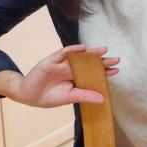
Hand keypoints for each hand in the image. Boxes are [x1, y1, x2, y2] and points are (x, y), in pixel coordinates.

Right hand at [0, 44, 119, 107]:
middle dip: (102, 61)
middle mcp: (71, 69)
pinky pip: (62, 53)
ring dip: (91, 53)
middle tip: (117, 59)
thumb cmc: (49, 96)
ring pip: (78, 56)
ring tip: (104, 50)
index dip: (104, 71)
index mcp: (76, 77)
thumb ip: (85, 96)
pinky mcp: (51, 61)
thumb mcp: (70, 97)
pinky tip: (82, 48)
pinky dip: (72, 50)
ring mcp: (61, 64)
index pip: (93, 73)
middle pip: (89, 63)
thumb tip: (103, 99)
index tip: (117, 71)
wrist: (28, 96)